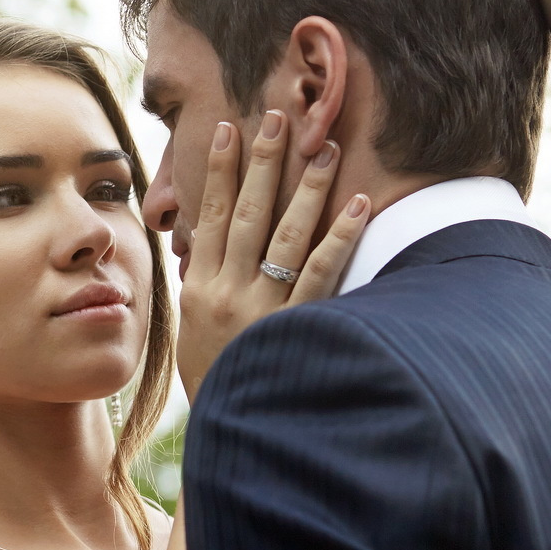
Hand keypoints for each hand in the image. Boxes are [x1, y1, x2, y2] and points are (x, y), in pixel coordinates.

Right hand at [175, 112, 369, 397]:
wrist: (231, 432)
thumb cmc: (216, 380)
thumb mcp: (191, 331)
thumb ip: (202, 287)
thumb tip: (205, 247)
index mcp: (200, 288)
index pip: (211, 216)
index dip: (220, 171)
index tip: (229, 130)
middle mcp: (229, 290)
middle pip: (248, 213)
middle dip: (263, 162)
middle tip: (279, 118)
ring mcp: (264, 307)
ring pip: (287, 234)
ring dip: (306, 188)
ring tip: (324, 148)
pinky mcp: (299, 325)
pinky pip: (324, 272)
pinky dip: (342, 236)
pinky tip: (359, 204)